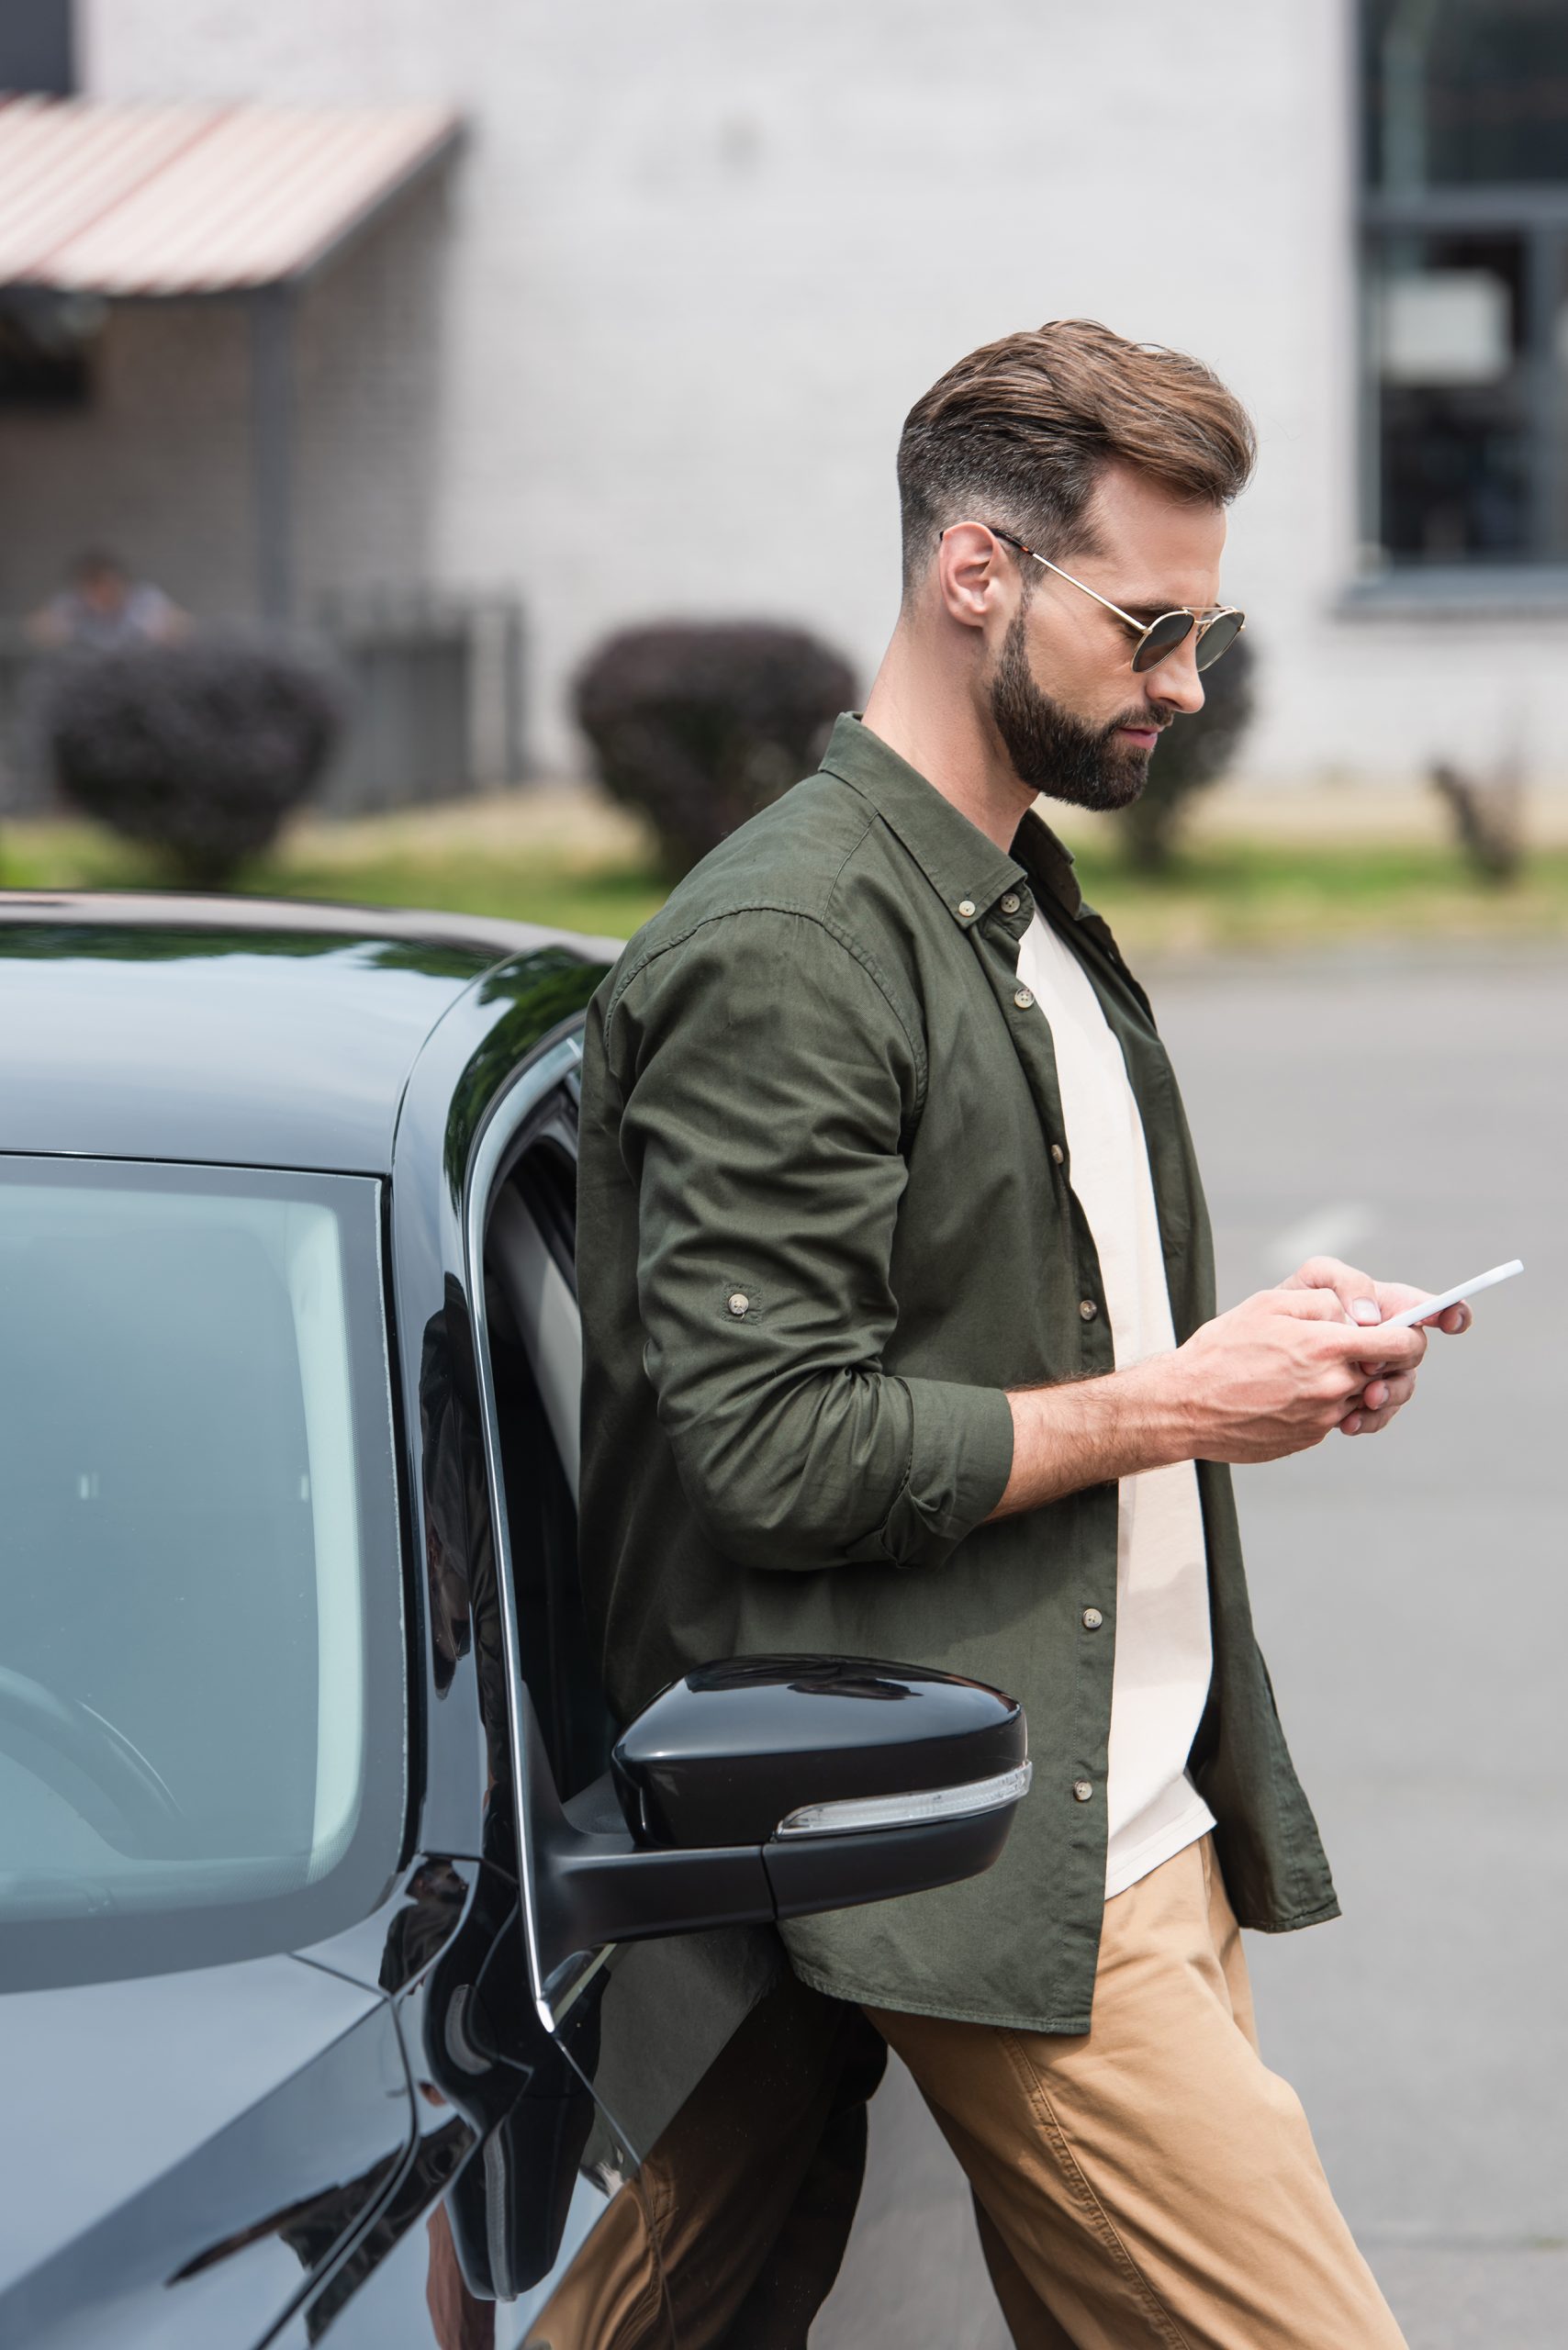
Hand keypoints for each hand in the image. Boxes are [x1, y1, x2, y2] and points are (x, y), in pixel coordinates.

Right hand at [1162, 1285, 1429, 1464]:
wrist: (1185, 1406)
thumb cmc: (1223, 1349)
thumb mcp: (1269, 1304)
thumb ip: (1324, 1302)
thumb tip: (1362, 1314)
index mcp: (1327, 1347)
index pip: (1403, 1345)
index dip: (1411, 1335)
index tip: (1399, 1329)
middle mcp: (1333, 1387)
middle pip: (1388, 1373)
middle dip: (1379, 1358)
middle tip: (1351, 1346)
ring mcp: (1323, 1418)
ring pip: (1363, 1397)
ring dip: (1352, 1382)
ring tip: (1312, 1369)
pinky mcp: (1310, 1438)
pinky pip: (1335, 1417)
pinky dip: (1325, 1402)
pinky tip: (1290, 1391)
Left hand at [1279, 1255, 1470, 1435]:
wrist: (1258, 1349)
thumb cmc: (1288, 1304)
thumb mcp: (1314, 1278)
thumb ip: (1347, 1284)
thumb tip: (1370, 1318)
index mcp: (1383, 1305)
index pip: (1428, 1307)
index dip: (1450, 1312)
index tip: (1452, 1322)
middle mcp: (1385, 1339)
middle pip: (1415, 1351)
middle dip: (1402, 1359)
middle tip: (1374, 1368)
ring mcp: (1375, 1371)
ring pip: (1401, 1387)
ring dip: (1390, 1395)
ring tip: (1365, 1401)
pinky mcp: (1359, 1399)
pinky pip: (1377, 1414)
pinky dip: (1367, 1419)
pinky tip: (1347, 1423)